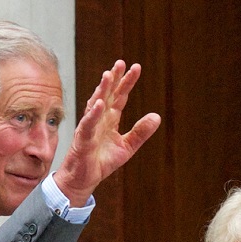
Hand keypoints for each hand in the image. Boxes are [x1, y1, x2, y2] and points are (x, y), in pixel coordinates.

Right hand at [54, 60, 160, 205]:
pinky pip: (88, 124)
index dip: (127, 82)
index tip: (136, 67)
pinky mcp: (83, 138)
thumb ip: (140, 132)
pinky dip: (93, 114)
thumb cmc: (101, 162)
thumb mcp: (127, 147)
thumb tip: (157, 117)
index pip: (120, 96)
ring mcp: (90, 126)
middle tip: (121, 63)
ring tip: (108, 75)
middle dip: (114, 78)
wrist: (84, 179)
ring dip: (102, 90)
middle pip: (108, 94)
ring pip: (95, 104)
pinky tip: (99, 103)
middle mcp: (99, 118)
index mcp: (110, 119)